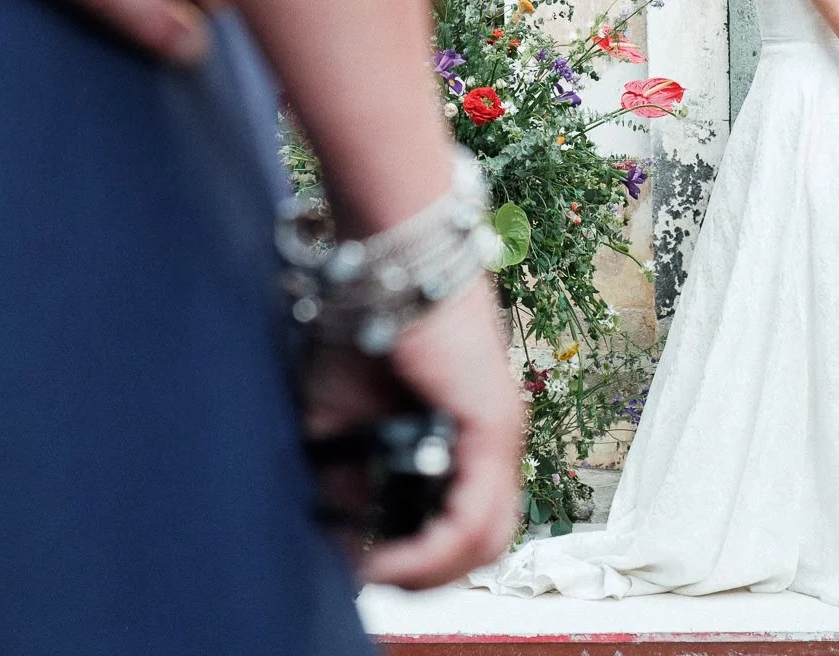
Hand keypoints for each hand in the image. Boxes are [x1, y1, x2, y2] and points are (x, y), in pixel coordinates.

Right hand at [340, 279, 520, 588]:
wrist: (389, 262)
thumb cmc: (367, 322)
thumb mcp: (340, 414)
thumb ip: (341, 471)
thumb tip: (339, 531)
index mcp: (463, 439)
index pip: (463, 523)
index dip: (422, 557)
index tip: (375, 567)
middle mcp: (491, 442)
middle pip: (481, 544)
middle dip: (427, 575)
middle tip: (379, 576)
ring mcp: (498, 436)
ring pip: (486, 541)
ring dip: (432, 572)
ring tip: (383, 573)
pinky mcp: (493, 428)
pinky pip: (474, 518)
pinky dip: (432, 550)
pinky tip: (392, 560)